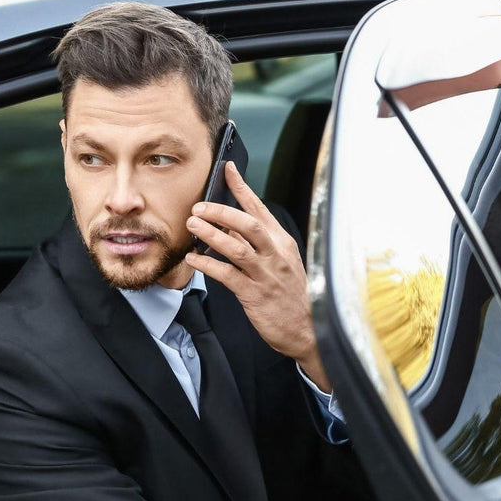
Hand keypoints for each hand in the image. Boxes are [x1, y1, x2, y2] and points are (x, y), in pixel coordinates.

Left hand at [185, 162, 330, 390]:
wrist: (308, 330)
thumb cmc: (292, 297)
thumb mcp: (282, 264)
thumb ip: (259, 245)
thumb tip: (229, 225)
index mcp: (283, 244)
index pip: (261, 209)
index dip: (242, 187)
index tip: (228, 169)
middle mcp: (276, 256)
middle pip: (248, 224)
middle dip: (221, 211)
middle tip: (199, 207)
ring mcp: (266, 275)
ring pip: (237, 247)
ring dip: (211, 234)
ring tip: (193, 225)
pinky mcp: (254, 295)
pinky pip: (227, 275)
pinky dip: (208, 265)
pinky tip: (193, 259)